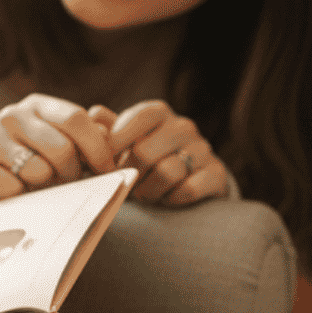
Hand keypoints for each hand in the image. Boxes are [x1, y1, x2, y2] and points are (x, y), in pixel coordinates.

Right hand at [0, 94, 119, 199]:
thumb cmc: (23, 156)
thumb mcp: (52, 137)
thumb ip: (84, 133)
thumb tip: (110, 127)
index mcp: (36, 105)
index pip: (76, 119)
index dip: (98, 148)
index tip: (107, 170)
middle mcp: (12, 116)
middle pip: (62, 149)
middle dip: (73, 174)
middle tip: (69, 184)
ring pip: (39, 171)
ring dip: (45, 187)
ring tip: (38, 186)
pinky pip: (14, 190)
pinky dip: (20, 198)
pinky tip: (13, 192)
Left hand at [92, 100, 227, 206]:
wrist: (188, 180)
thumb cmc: (146, 159)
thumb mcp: (124, 142)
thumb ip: (107, 129)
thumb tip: (94, 114)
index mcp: (158, 113)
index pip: (139, 117)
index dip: (117, 142)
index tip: (104, 164)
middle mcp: (183, 127)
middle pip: (145, 152)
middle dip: (130, 174)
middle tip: (126, 184)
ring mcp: (203, 149)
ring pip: (167, 172)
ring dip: (149, 190)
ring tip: (145, 193)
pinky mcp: (216, 174)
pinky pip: (188, 189)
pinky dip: (172, 199)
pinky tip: (167, 198)